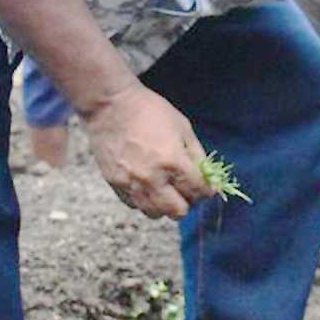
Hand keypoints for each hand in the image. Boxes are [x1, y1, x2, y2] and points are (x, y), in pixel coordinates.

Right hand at [80, 81, 212, 218]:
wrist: (111, 106)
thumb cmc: (150, 112)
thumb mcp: (183, 127)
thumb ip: (196, 155)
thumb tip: (207, 176)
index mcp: (173, 161)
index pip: (198, 190)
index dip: (208, 191)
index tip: (209, 188)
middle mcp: (152, 178)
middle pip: (178, 211)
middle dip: (189, 203)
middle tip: (189, 191)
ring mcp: (131, 184)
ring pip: (155, 213)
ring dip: (166, 206)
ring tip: (169, 190)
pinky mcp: (114, 184)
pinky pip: (135, 205)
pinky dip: (146, 201)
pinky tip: (150, 186)